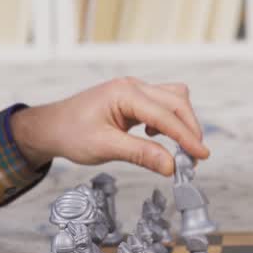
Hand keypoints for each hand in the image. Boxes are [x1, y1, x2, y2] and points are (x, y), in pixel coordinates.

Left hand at [9, 77, 208, 175]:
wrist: (51, 127)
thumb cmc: (70, 133)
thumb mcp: (105, 147)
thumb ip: (140, 154)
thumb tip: (171, 166)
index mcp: (125, 93)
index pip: (165, 115)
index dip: (186, 137)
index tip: (201, 156)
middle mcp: (133, 86)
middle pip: (176, 101)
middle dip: (189, 129)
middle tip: (195, 158)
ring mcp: (134, 90)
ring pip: (173, 99)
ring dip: (181, 122)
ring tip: (180, 149)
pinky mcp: (134, 99)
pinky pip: (162, 105)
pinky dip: (169, 121)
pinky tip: (157, 138)